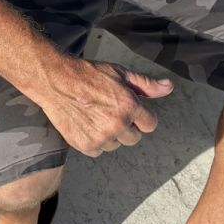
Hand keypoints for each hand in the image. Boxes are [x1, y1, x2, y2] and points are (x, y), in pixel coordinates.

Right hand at [39, 55, 173, 156]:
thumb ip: (146, 84)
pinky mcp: (85, 145)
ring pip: (116, 145)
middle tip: (109, 110)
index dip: (141, 115)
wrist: (55, 80)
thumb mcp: (120, 73)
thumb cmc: (88, 74)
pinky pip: (100, 151)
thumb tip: (169, 87)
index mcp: (129, 106)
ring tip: (96, 115)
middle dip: (127, 125)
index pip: (150, 124)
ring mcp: (100, 137)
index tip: (129, 108)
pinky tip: (86, 123)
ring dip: (111, 134)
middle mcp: (117, 124)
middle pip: (134, 137)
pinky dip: (95, 141)